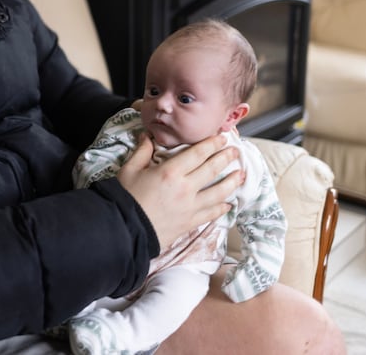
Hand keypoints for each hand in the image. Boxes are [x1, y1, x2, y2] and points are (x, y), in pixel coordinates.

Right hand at [116, 133, 242, 249]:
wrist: (124, 229)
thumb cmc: (125, 197)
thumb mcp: (129, 170)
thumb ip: (142, 152)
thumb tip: (148, 137)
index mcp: (170, 172)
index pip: (198, 154)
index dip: (212, 144)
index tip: (222, 138)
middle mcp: (185, 188)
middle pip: (212, 169)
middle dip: (226, 158)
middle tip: (236, 151)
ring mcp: (190, 207)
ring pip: (218, 192)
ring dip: (232, 182)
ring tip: (241, 174)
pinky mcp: (190, 222)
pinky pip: (211, 214)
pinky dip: (222, 208)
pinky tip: (228, 204)